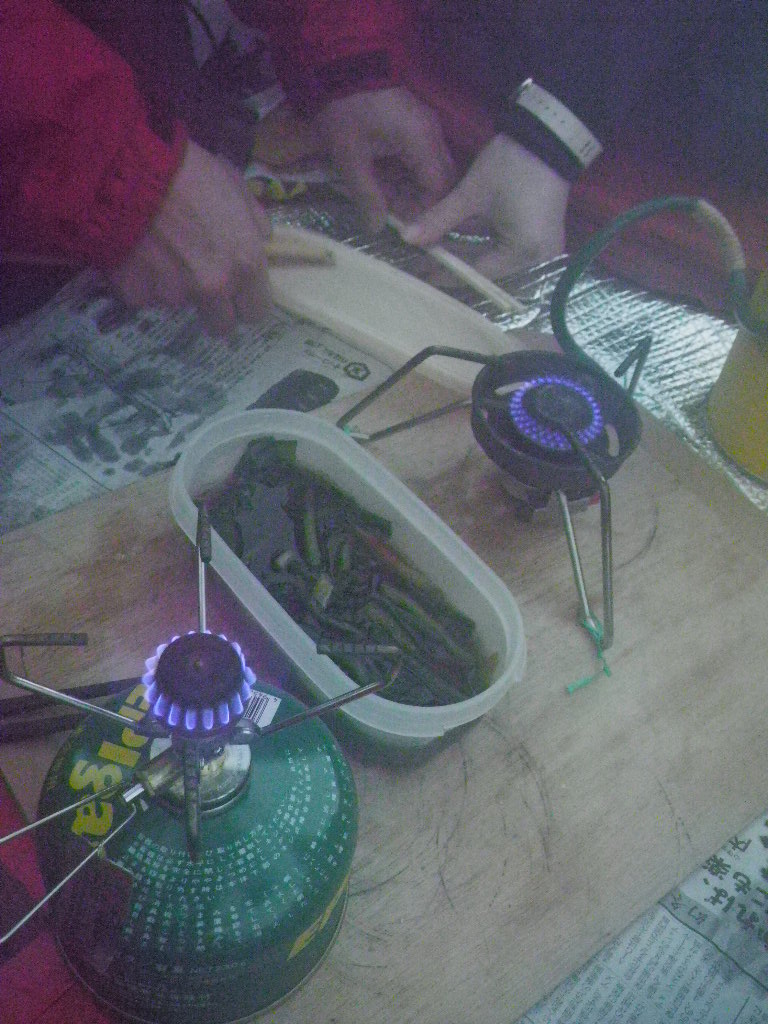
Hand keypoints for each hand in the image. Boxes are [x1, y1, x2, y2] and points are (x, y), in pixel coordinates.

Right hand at [109, 140, 272, 334]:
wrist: (124, 171)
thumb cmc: (187, 170)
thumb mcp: (234, 185)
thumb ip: (254, 220)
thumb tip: (261, 239)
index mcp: (244, 263)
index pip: (257, 312)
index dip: (246, 303)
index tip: (237, 294)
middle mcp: (214, 287)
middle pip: (222, 326)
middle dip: (215, 310)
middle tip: (200, 283)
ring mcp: (174, 295)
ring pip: (180, 305)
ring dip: (174, 288)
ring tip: (160, 251)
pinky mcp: (138, 296)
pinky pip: (145, 296)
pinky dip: (142, 282)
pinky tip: (135, 253)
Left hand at [313, 87, 455, 231]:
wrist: (338, 63)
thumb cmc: (343, 109)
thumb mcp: (349, 157)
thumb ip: (366, 195)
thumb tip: (376, 228)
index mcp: (421, 140)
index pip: (439, 187)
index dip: (427, 212)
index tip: (407, 229)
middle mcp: (431, 134)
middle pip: (439, 181)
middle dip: (418, 204)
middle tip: (392, 218)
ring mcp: (424, 128)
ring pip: (429, 172)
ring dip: (409, 191)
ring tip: (383, 203)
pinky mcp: (413, 126)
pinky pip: (418, 159)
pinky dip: (403, 176)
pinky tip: (383, 185)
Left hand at [401, 134, 569, 276]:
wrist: (549, 135)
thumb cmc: (511, 165)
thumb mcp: (472, 194)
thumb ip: (439, 219)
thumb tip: (407, 237)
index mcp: (523, 252)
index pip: (477, 272)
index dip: (446, 273)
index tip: (420, 275)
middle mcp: (536, 259)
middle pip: (487, 269)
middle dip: (455, 264)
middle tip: (422, 265)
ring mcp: (540, 249)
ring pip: (493, 259)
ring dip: (465, 254)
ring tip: (434, 253)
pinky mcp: (538, 236)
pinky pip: (504, 248)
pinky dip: (480, 244)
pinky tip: (455, 242)